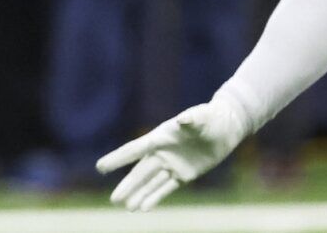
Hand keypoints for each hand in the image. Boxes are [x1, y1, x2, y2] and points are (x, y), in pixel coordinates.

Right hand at [96, 100, 249, 212]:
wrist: (225, 126)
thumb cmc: (212, 117)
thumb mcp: (203, 117)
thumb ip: (192, 120)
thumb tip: (183, 120)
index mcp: (161, 137)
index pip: (135, 150)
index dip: (118, 158)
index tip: (100, 167)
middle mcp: (162, 152)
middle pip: (141, 172)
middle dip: (127, 186)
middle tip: (113, 200)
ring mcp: (172, 164)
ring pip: (151, 183)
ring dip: (139, 195)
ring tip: (125, 207)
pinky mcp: (184, 174)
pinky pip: (166, 188)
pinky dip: (155, 198)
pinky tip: (143, 208)